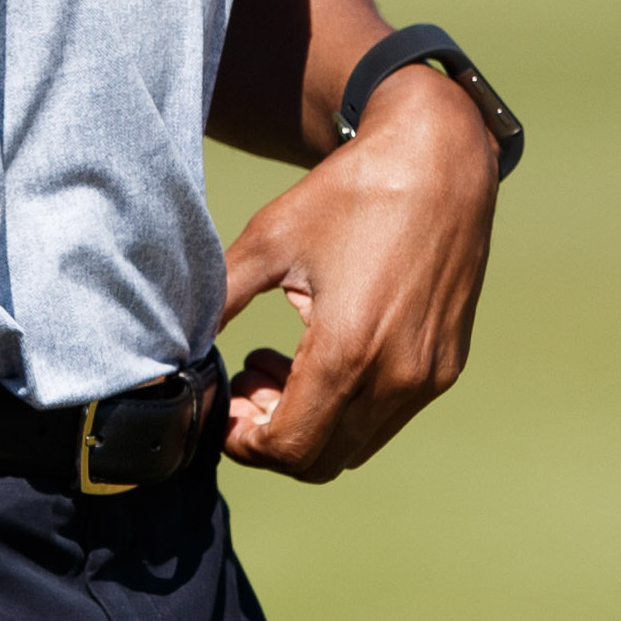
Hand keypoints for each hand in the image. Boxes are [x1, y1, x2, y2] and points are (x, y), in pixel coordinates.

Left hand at [214, 61, 496, 479]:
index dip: (244, 440)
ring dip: (311, 425)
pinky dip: (349, 408)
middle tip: (248, 384)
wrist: (439, 160)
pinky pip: (388, 418)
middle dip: (272, 437)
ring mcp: (428, 377)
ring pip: (355, 446)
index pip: (288, 447)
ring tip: (282, 366)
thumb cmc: (350, 193)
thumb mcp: (269, 240)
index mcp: (347, 351)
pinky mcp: (446, 367)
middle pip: (320, 461)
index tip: (226, 404)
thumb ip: (220, 300)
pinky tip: (327, 353)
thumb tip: (174, 344)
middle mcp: (396, 377)